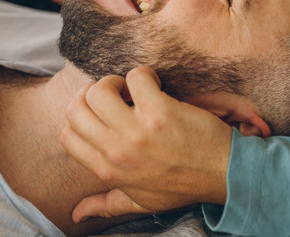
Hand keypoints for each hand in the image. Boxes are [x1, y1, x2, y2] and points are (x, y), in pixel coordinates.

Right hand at [60, 66, 231, 222]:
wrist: (222, 174)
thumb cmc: (183, 185)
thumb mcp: (140, 202)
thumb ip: (106, 204)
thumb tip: (77, 214)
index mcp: (108, 170)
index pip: (67, 136)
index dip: (80, 117)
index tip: (100, 111)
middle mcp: (117, 151)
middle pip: (76, 108)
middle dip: (93, 94)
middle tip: (116, 95)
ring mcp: (138, 131)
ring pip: (99, 90)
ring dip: (115, 81)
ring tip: (133, 90)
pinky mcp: (160, 111)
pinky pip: (136, 77)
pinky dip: (144, 75)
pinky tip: (156, 85)